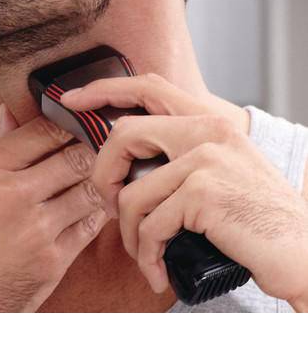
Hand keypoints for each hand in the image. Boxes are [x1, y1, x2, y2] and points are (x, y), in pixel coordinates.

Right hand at [0, 106, 107, 311]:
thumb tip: (13, 113)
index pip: (43, 131)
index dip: (66, 123)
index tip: (76, 123)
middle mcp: (13, 194)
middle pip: (74, 157)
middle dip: (91, 150)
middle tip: (101, 146)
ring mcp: (36, 229)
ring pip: (88, 190)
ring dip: (97, 181)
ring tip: (102, 175)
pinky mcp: (51, 261)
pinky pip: (89, 226)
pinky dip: (96, 213)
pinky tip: (93, 206)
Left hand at [61, 74, 307, 307]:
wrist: (307, 256)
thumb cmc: (259, 221)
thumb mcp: (222, 171)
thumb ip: (182, 154)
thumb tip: (125, 161)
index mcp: (210, 120)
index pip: (148, 87)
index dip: (104, 89)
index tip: (72, 101)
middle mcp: (207, 131)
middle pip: (123, 135)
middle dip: (103, 175)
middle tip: (109, 206)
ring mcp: (205, 159)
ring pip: (131, 191)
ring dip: (128, 231)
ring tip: (142, 252)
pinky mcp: (202, 193)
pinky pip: (149, 224)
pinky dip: (147, 253)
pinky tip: (156, 270)